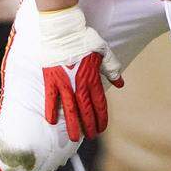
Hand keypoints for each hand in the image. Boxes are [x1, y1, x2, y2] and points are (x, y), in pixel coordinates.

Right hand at [39, 5, 123, 141]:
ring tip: (73, 138)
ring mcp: (64, 84)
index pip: (99, 104)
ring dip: (72, 125)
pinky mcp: (50, 80)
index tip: (102, 128)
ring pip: (69, 110)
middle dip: (89, 125)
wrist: (63, 32)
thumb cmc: (84, 39)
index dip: (101, 118)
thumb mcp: (103, 52)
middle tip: (91, 136)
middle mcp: (79, 85)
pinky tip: (51, 122)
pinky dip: (51, 110)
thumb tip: (120, 83)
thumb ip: (112, 69)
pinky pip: (51, 99)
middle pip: (86, 111)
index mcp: (93, 79)